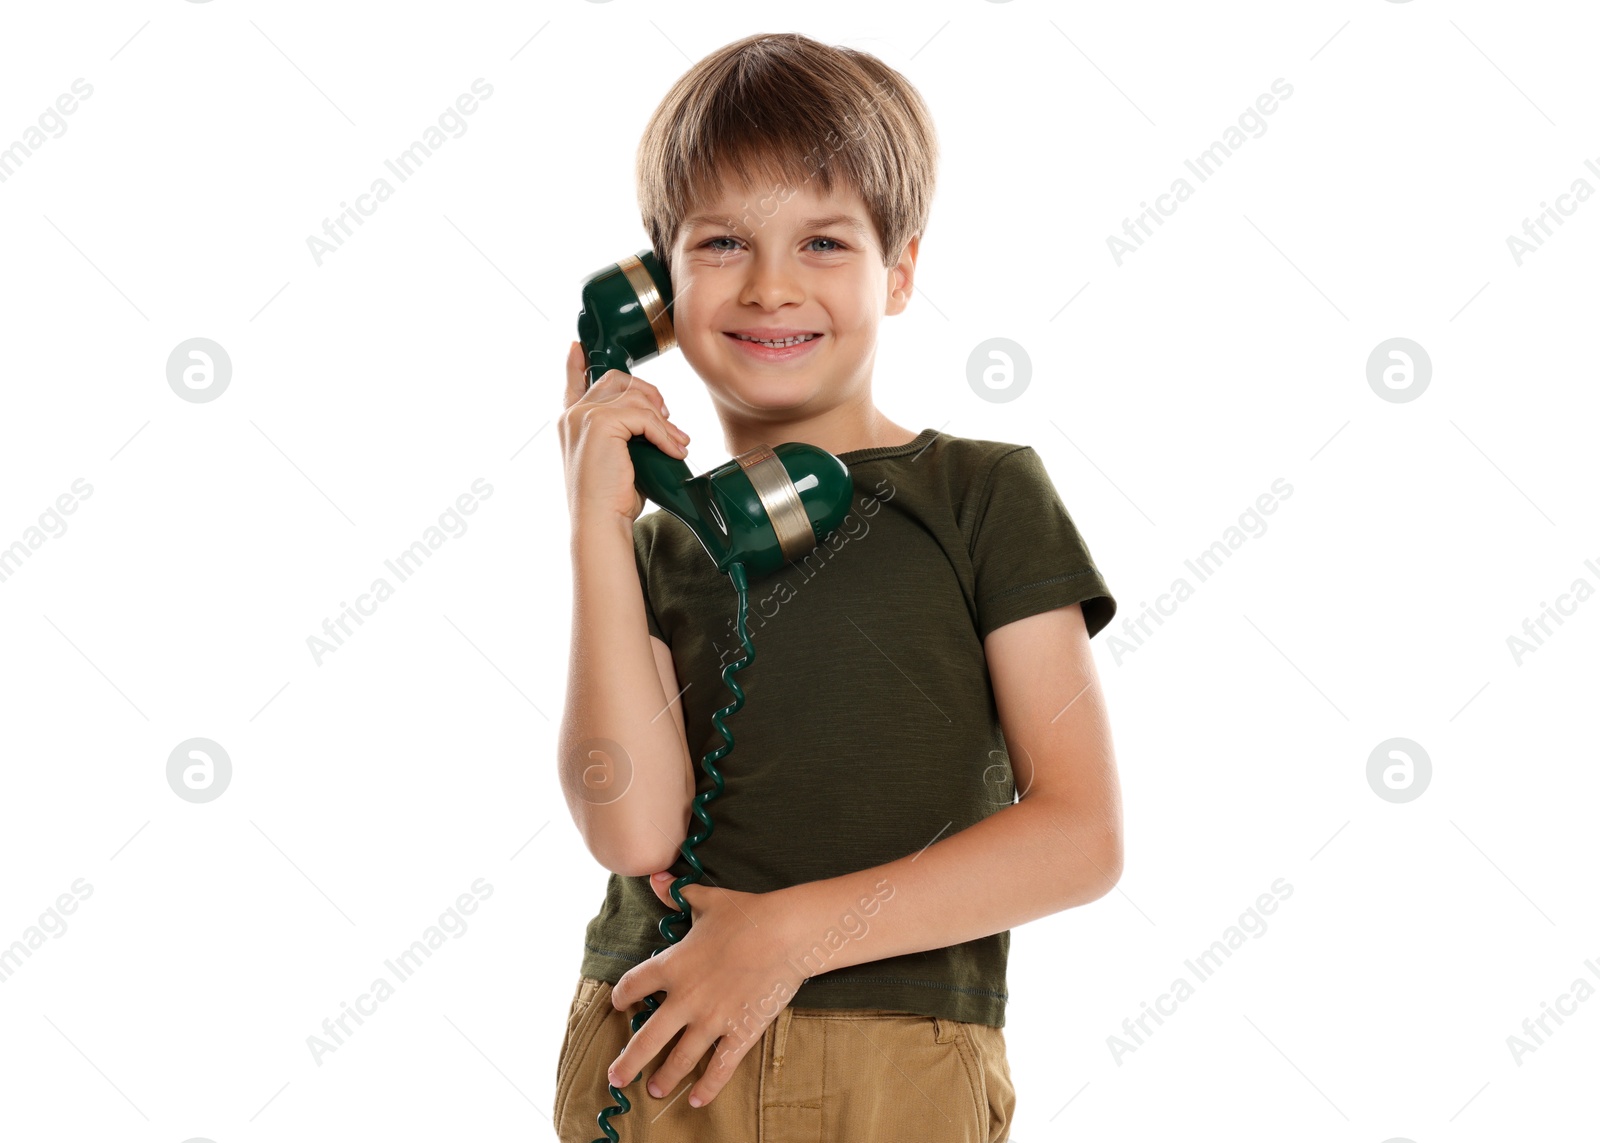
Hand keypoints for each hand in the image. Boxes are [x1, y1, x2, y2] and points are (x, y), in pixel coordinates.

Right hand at [559, 340, 690, 525]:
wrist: (599, 522)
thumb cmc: (610, 500)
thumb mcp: (616, 459)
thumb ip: (623, 434)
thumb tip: (656, 418)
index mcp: (570, 423)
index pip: (572, 382)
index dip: (576, 363)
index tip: (578, 347)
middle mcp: (572, 415)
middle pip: (617, 380)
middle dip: (647, 393)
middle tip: (665, 418)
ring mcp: (584, 416)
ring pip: (636, 399)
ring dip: (664, 421)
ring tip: (676, 443)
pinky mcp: (600, 423)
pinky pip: (645, 416)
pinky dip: (665, 433)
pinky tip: (674, 450)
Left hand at [605, 871, 804, 1107]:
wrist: (786, 933)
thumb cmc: (746, 914)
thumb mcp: (706, 900)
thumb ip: (678, 895)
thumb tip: (656, 878)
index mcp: (672, 966)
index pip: (633, 985)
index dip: (622, 996)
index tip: (618, 1004)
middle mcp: (685, 998)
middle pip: (646, 1037)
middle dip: (627, 1061)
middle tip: (615, 1077)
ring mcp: (711, 1020)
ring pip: (679, 1059)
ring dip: (664, 1078)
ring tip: (654, 1090)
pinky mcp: (739, 1033)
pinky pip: (719, 1068)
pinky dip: (707, 1088)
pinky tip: (697, 1101)